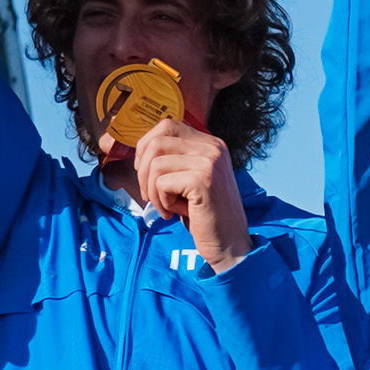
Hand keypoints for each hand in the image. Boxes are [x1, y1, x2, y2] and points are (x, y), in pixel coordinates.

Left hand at [129, 110, 249, 271]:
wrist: (229, 243)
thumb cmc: (205, 214)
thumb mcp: (190, 178)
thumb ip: (175, 159)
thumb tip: (140, 149)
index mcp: (211, 143)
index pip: (167, 126)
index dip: (146, 146)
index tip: (146, 172)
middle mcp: (213, 148)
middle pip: (157, 142)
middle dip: (143, 171)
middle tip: (150, 194)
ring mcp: (209, 162)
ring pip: (155, 164)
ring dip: (151, 189)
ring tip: (164, 206)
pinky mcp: (202, 180)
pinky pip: (161, 183)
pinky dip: (160, 201)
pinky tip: (173, 212)